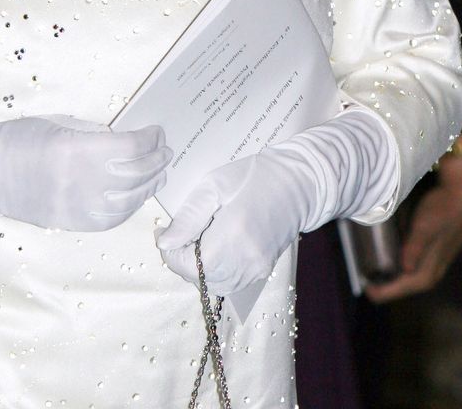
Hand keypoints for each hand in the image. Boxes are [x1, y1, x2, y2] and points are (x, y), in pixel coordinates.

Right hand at [0, 115, 171, 230]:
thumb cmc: (19, 139)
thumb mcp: (59, 124)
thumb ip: (94, 134)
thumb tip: (127, 140)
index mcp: (76, 150)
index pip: (131, 148)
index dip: (151, 139)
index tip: (157, 131)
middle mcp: (82, 183)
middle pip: (137, 174)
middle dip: (158, 160)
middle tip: (166, 150)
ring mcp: (79, 209)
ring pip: (131, 200)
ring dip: (151, 184)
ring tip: (160, 172)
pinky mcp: (74, 225)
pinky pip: (114, 219)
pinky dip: (132, 206)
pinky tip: (138, 193)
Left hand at [159, 110, 395, 294]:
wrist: (297, 183)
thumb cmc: (253, 176)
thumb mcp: (214, 185)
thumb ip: (189, 216)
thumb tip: (165, 243)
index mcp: (234, 235)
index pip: (190, 266)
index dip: (171, 253)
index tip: (163, 232)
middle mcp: (247, 260)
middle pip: (201, 279)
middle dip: (182, 261)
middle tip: (178, 234)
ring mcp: (257, 269)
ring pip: (215, 285)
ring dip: (198, 269)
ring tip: (195, 239)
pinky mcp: (263, 271)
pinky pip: (230, 283)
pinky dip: (215, 272)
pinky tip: (214, 247)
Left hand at [365, 147, 461, 302]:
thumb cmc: (443, 211)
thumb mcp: (425, 227)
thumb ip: (415, 248)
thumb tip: (405, 269)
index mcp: (429, 272)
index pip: (401, 289)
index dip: (382, 291)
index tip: (364, 289)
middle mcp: (431, 272)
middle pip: (403, 286)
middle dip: (384, 285)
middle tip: (363, 278)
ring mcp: (433, 262)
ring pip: (408, 276)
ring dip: (391, 275)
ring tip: (371, 269)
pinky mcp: (432, 251)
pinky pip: (411, 265)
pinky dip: (398, 264)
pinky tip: (388, 254)